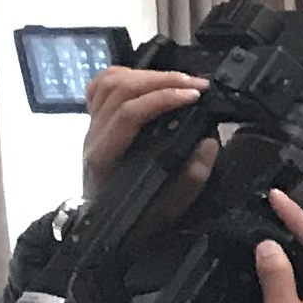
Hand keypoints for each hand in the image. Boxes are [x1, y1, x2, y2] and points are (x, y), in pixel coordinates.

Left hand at [80, 65, 216, 221]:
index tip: (195, 96)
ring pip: (109, 82)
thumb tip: (210, 142)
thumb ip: (191, 177)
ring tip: (177, 80)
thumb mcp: (169, 208)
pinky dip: (126, 75)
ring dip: (146, 74)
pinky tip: (149, 80)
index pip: (130, 113)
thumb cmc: (137, 219)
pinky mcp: (96, 121)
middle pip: (120, 90)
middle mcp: (94, 136)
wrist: (105, 229)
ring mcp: (92, 126)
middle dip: (161, 79)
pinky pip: (102, 86)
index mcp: (106, 157)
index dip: (163, 98)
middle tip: (197, 84)